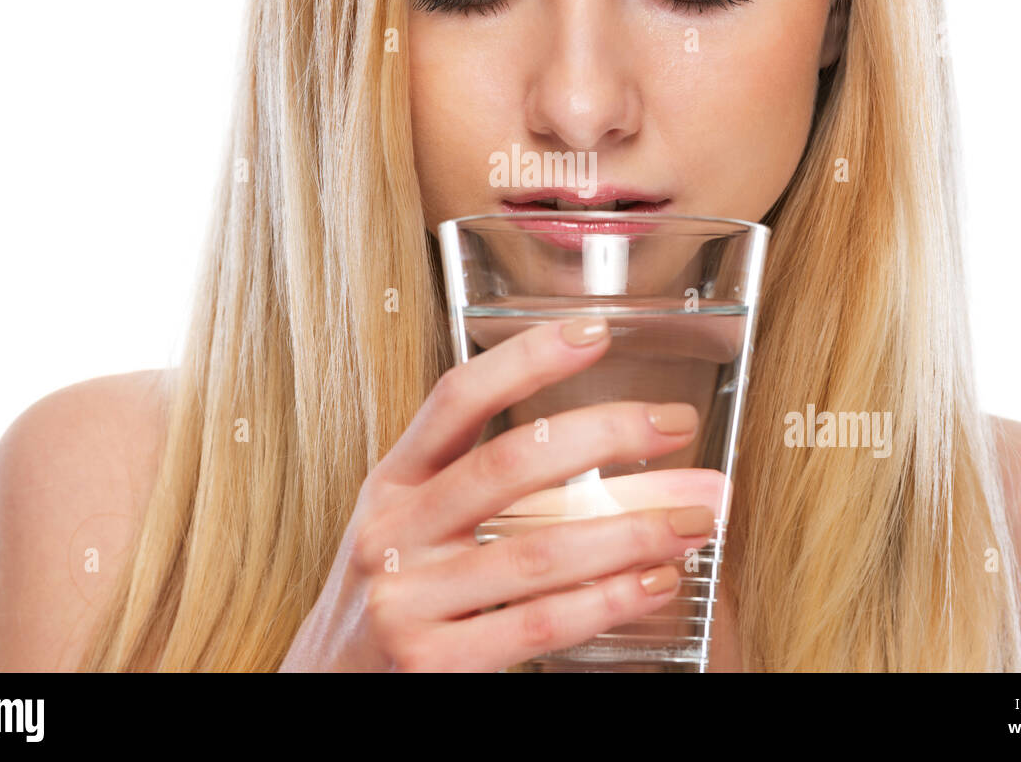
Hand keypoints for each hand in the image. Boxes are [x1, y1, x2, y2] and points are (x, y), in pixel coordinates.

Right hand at [278, 316, 719, 670]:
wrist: (326, 689)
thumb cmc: (391, 595)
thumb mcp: (415, 527)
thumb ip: (489, 492)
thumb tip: (617, 459)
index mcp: (392, 483)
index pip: (457, 398)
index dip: (526, 358)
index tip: (594, 332)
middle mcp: (394, 532)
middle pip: (509, 462)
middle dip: (605, 435)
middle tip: (673, 423)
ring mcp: (407, 599)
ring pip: (540, 550)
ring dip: (632, 529)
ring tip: (693, 516)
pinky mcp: (432, 663)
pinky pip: (539, 623)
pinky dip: (610, 600)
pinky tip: (655, 582)